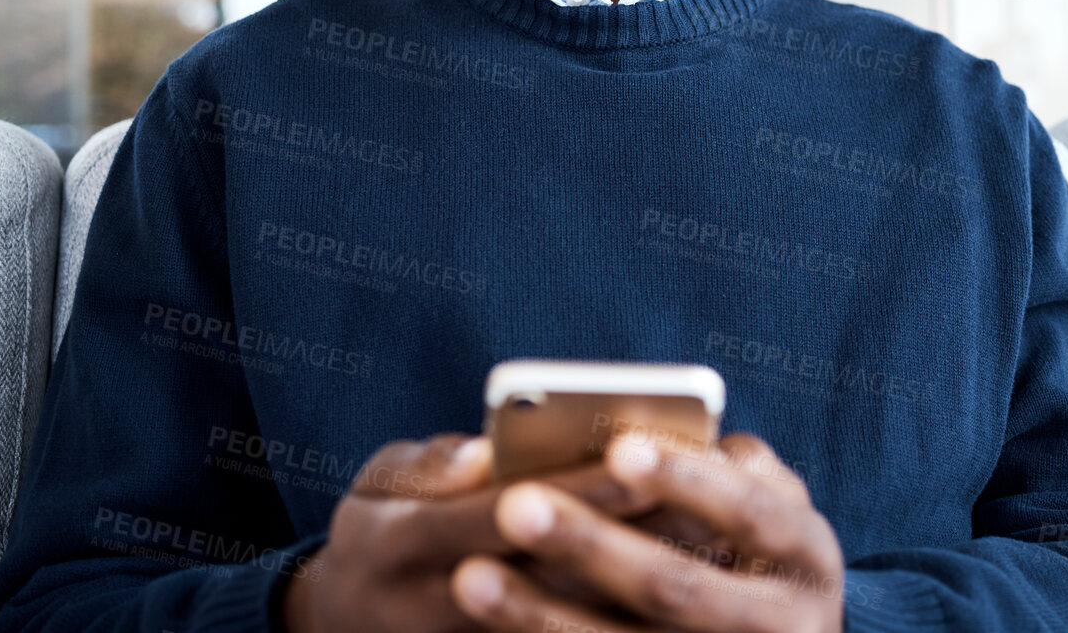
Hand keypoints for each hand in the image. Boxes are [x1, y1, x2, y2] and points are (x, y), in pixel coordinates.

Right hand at [280, 433, 677, 632]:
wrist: (350, 623)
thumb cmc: (381, 531)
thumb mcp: (376, 487)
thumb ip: (427, 466)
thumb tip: (483, 451)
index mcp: (400, 545)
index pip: (496, 514)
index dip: (567, 490)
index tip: (635, 454)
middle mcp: (434, 605)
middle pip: (548, 574)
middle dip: (627, 536)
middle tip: (702, 502)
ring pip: (573, 621)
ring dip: (643, 582)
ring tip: (717, 541)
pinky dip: (630, 616)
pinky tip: (695, 579)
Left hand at [452, 433, 844, 632]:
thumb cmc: (761, 544)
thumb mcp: (771, 501)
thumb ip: (728, 466)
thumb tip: (653, 436)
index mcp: (808, 555)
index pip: (747, 511)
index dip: (686, 479)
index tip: (618, 444)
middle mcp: (781, 624)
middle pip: (675, 589)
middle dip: (592, 546)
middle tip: (514, 504)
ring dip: (541, 616)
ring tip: (471, 576)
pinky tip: (489, 627)